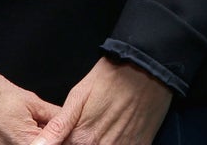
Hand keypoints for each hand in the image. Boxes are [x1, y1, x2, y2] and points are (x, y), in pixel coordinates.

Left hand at [30, 58, 171, 144]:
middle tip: (89, 123)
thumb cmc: (111, 77)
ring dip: (97, 141)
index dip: (60, 141)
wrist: (147, 69)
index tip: (68, 133)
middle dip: (80, 141)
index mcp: (82, 137)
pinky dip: (115, 142)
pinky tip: (115, 131)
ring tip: (101, 124)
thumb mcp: (79, 96)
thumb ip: (59, 126)